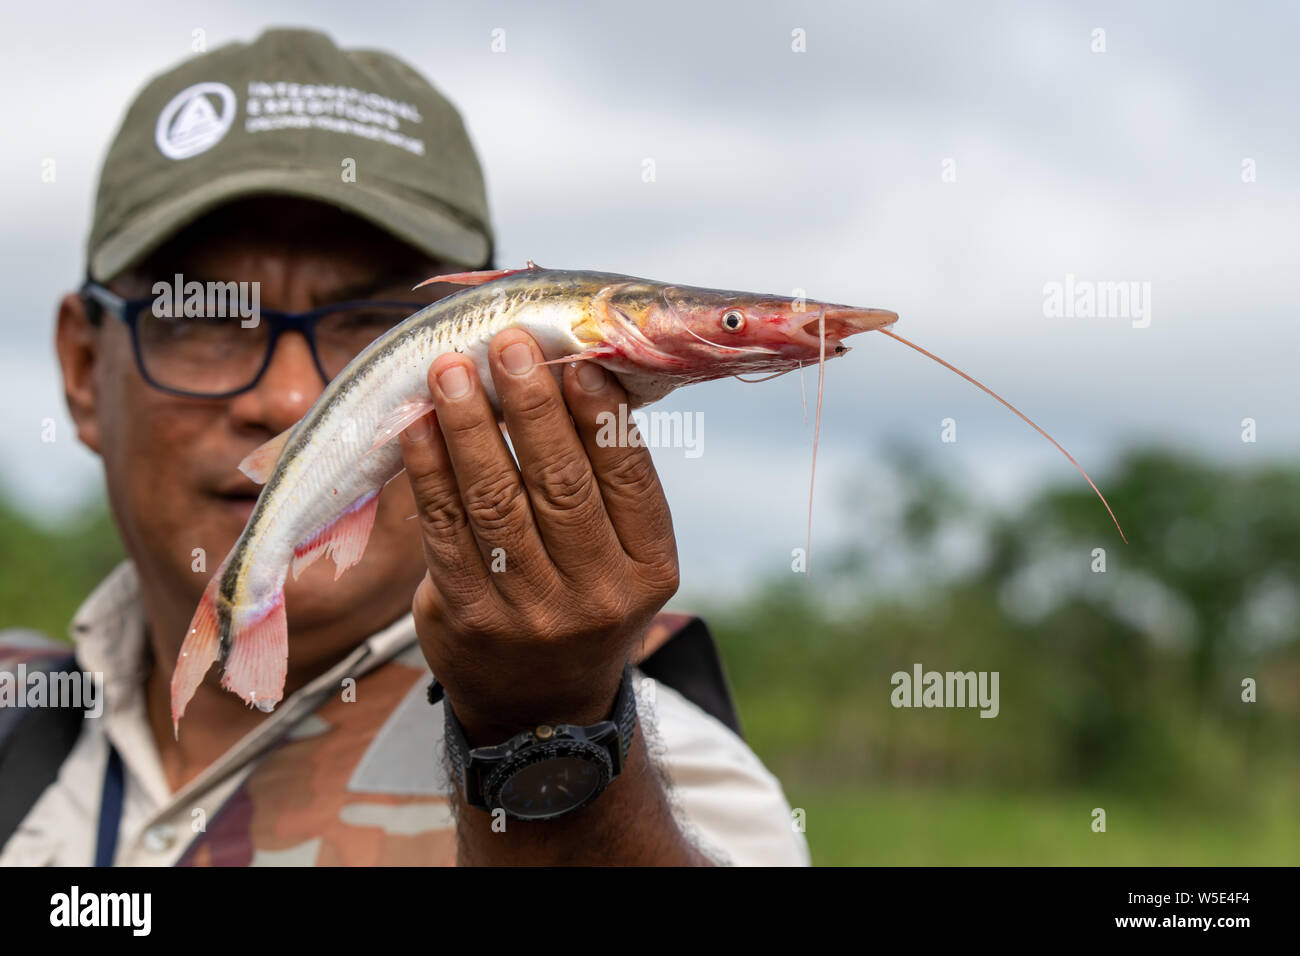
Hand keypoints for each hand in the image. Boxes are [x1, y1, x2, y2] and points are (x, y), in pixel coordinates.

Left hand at [398, 328, 679, 743]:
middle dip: (529, 406)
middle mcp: (599, 595)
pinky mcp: (470, 619)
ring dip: (468, 429)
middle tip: (505, 346)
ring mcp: (533, 613)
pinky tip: (418, 429)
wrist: (540, 707)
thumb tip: (566, 373)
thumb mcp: (621, 556)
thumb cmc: (582, 601)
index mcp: (649, 568)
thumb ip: (601, 481)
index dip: (601, 416)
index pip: (629, 478)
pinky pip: (445, 532)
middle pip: (561, 485)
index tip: (577, 360)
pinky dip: (428, 472)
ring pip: (496, 502)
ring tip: (449, 372)